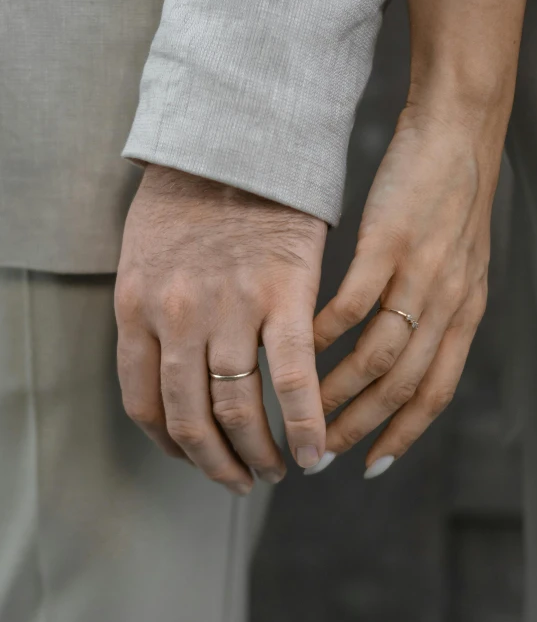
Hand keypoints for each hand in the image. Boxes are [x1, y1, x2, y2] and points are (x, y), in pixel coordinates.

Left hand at [115, 165, 326, 494]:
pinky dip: (305, 424)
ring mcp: (229, 308)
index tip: (193, 456)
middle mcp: (176, 316)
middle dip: (215, 464)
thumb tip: (172, 367)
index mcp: (136, 307)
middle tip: (238, 480)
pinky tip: (315, 450)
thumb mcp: (144, 253)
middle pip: (190, 418)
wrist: (234, 141)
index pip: (144, 403)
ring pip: (238, 409)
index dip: (170, 444)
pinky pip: (293, 378)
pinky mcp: (283, 295)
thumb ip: (150, 312)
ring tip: (275, 471)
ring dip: (258, 455)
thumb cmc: (189, 197)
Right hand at [312, 105, 501, 477]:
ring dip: (336, 390)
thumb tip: (400, 351)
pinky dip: (325, 333)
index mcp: (464, 313)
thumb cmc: (451, 198)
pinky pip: (354, 304)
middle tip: (324, 449)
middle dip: (362, 426)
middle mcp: (448, 303)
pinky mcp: (390, 243)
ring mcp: (419, 274)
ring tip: (304, 410)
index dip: (404, 434)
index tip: (372, 463)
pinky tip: (301, 346)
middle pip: (403, 387)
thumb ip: (435, 311)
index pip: (435, 393)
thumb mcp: (458, 264)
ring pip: (377, 355)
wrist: (459, 133)